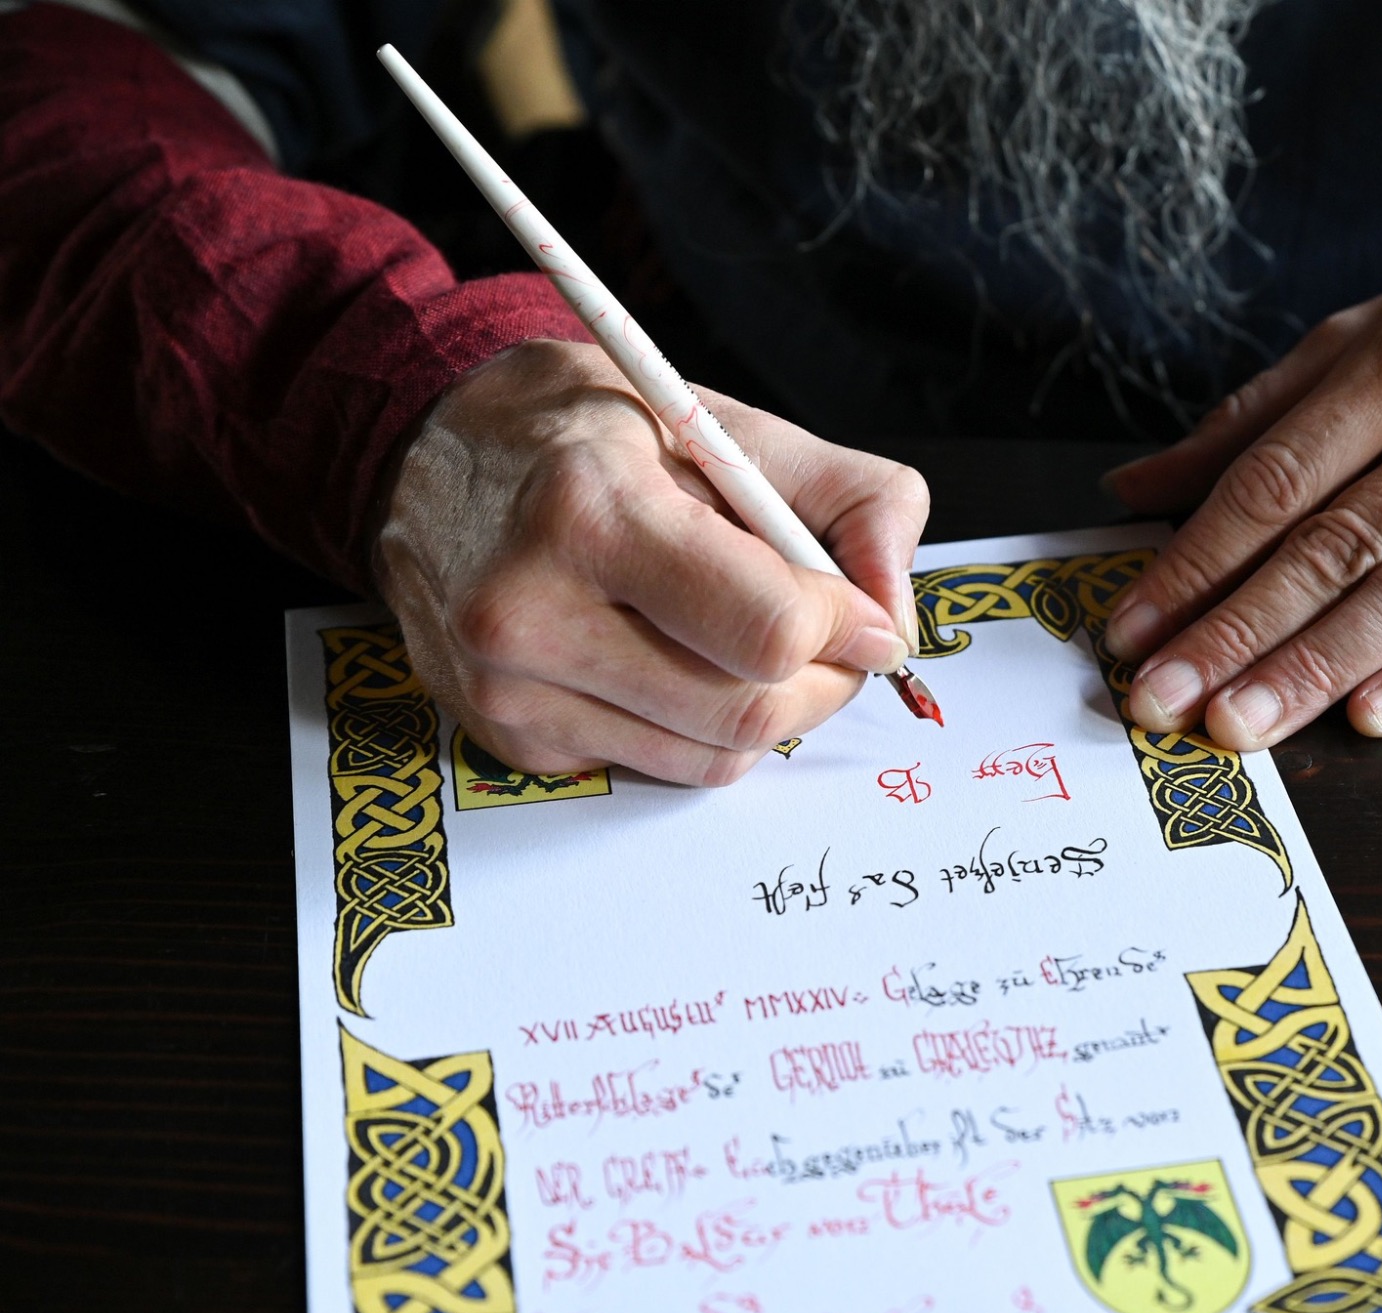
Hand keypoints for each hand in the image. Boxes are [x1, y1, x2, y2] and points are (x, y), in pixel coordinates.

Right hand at [373, 339, 927, 784]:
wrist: (428, 453)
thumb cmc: (585, 432)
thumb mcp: (724, 420)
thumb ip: (852, 500)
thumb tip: (897, 618)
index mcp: (591, 510)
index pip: (769, 630)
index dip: (846, 626)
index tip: (861, 609)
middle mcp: (530, 610)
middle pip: (749, 712)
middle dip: (823, 682)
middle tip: (830, 636)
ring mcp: (509, 689)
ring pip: (714, 759)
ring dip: (766, 709)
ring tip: (745, 636)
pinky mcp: (509, 741)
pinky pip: (657, 766)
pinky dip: (696, 725)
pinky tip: (666, 653)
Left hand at [1099, 231, 1381, 747]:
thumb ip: (1259, 414)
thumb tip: (1137, 487)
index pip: (1275, 479)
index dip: (1193, 562)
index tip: (1131, 628)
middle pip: (1334, 544)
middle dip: (1235, 632)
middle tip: (1161, 700)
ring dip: (1316, 670)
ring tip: (1238, 724)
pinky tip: (1369, 717)